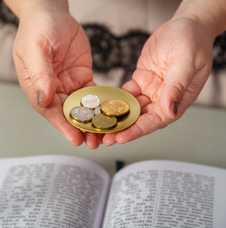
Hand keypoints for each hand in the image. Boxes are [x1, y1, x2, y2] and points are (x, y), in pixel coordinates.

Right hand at [12, 4, 102, 148]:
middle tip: (95, 143)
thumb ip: (40, 74)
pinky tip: (111, 114)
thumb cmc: (38, 29)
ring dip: (92, 122)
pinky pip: (93, 95)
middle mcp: (52, 90)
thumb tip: (44, 99)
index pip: (49, 111)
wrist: (51, 13)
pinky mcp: (82, 78)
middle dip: (80, 129)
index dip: (62, 126)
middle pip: (67, 115)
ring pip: (81, 109)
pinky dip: (101, 106)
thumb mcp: (36, 49)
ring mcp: (68, 85)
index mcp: (37, 86)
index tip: (75, 138)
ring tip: (106, 135)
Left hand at [103, 17, 213, 144]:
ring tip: (99, 124)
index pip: (155, 121)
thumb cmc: (192, 41)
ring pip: (130, 109)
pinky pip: (125, 94)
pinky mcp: (141, 82)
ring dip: (115, 117)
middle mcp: (162, 99)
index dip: (137, 130)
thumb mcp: (186, 61)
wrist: (184, 25)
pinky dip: (113, 100)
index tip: (121, 138)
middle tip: (104, 137)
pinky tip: (101, 105)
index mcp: (177, 100)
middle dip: (122, 129)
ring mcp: (150, 91)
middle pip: (140, 120)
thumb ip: (177, 86)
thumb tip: (170, 110)